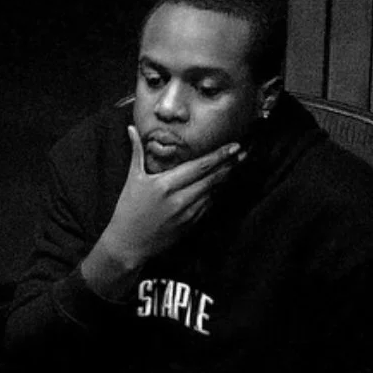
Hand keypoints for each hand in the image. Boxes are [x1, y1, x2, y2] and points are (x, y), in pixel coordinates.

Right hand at [81, 126, 241, 298]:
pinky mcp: (190, 225)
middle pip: (212, 179)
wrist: (128, 244)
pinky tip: (219, 186)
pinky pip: (208, 206)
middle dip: (229, 165)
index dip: (219, 156)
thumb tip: (132, 128)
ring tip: (235, 166)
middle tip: (243, 153)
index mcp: (165, 184)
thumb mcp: (132, 179)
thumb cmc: (128, 209)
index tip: (234, 146)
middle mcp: (179, 199)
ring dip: (224, 179)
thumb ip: (136, 152)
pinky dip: (215, 194)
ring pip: (213, 192)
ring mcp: (187, 214)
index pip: (199, 166)